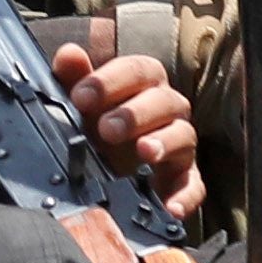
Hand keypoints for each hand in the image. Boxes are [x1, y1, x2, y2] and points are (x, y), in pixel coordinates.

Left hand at [54, 41, 204, 221]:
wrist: (116, 167)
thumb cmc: (102, 125)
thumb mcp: (84, 103)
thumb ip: (74, 79)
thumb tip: (68, 55)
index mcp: (144, 84)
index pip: (137, 70)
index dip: (109, 81)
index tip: (81, 97)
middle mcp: (167, 109)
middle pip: (163, 101)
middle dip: (134, 113)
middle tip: (106, 129)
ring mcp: (180, 144)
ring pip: (183, 135)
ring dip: (164, 142)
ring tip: (144, 152)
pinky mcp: (185, 178)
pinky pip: (194, 185)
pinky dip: (185, 196)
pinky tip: (169, 207)